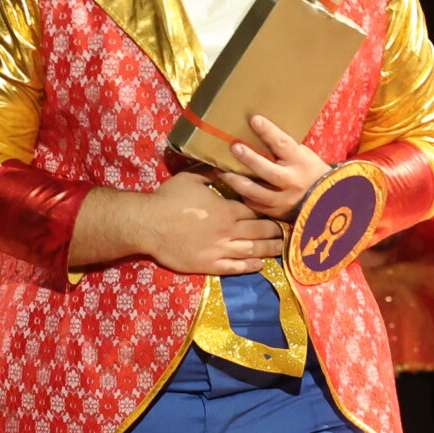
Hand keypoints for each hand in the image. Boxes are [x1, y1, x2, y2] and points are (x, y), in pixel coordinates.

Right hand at [135, 172, 285, 274]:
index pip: (255, 210)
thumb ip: (212, 172)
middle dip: (275, 230)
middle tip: (286, 230)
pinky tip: (259, 265)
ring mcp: (220, 250)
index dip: (267, 210)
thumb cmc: (168, 199)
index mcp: (227, 209)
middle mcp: (228, 231)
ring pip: (252, 250)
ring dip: (269, 249)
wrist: (148, 224)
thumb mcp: (191, 178)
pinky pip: (235, 268)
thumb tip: (226, 164)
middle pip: (260, 231)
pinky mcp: (209, 265)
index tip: (277, 210)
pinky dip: (250, 266)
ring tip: (280, 248)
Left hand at [220, 113, 332, 219]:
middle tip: (234, 147)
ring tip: (221, 171)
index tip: (254, 120)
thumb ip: (283, 148)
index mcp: (301, 162)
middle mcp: (293, 182)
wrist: (324, 200)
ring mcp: (284, 200)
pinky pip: (255, 205)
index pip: (284, 144)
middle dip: (249, 159)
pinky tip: (232, 186)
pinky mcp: (276, 212)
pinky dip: (242, 195)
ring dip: (237, 181)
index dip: (269, 132)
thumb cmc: (309, 170)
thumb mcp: (303, 155)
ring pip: (256, 192)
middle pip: (268, 171)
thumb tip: (256, 130)